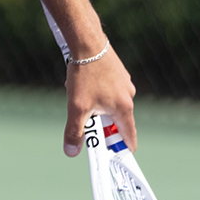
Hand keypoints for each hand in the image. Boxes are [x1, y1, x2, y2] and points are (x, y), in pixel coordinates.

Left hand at [63, 42, 137, 156]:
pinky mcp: (117, 72)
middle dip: (98, 122)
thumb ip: (75, 131)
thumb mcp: (76, 107)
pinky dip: (94, 91)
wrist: (87, 41)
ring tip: (78, 94)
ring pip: (108, 103)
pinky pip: (106, 89)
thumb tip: (71, 152)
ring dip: (93, 104)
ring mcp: (124, 83)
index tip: (115, 157)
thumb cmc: (85, 74)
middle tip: (83, 119)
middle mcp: (128, 96)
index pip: (128, 136)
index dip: (121, 148)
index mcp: (124, 108)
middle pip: (115, 120)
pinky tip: (80, 82)